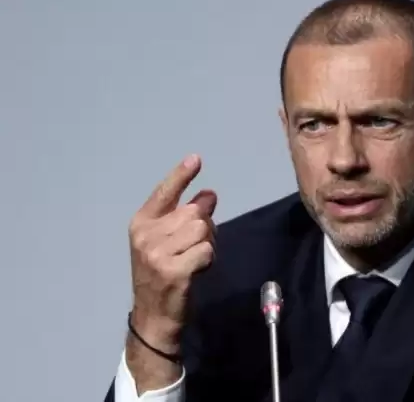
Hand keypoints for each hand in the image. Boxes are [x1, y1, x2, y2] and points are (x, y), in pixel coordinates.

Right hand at [127, 154, 216, 350]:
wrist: (153, 317)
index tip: (196, 159)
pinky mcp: (173, 270)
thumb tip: (209, 195)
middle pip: (194, 213)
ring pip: (203, 230)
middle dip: (204, 228)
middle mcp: (146, 235)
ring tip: (193, 260)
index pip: (164, 193)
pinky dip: (208, 260)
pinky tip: (196, 272)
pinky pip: (206, 251)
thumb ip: (185, 218)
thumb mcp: (168, 243)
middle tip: (194, 248)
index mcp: (141, 224)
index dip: (181, 175)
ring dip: (207, 245)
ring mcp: (157, 253)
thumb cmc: (163, 276)